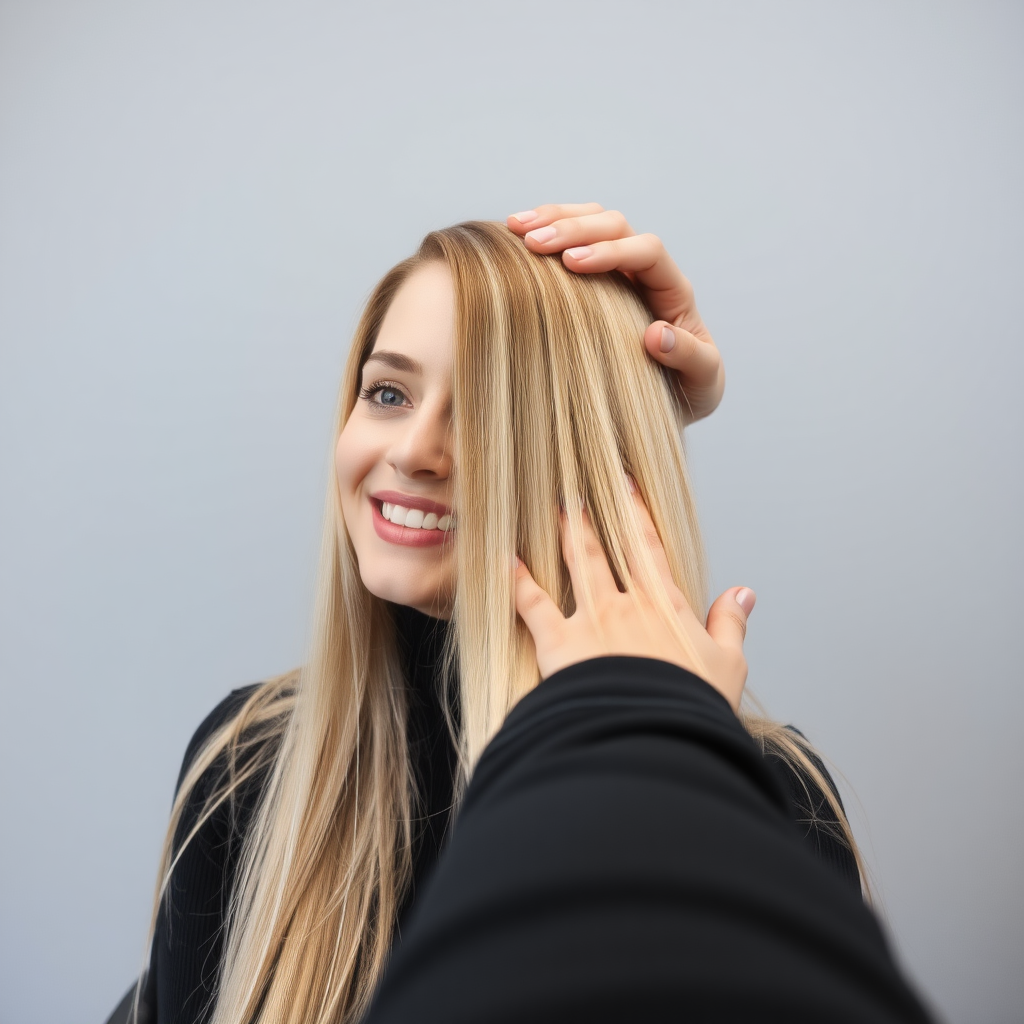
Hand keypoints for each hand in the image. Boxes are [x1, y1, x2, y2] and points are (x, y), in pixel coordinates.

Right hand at [506, 203, 723, 422]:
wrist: (679, 391)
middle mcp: (647, 270)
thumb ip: (689, 357)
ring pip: (591, 220)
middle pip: (614, 224)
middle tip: (532, 243)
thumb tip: (656, 335)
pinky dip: (546, 231)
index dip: (609, 251)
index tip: (571, 264)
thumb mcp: (702, 379)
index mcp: (673, 289)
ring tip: (515, 226)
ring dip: (554, 218)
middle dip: (574, 227)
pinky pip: (573, 240)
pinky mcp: (594, 278)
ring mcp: (620, 269)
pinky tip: (516, 236)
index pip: (647, 251)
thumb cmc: (690, 387)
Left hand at [512, 482, 754, 710]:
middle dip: (590, 518)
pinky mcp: (559, 644)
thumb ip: (730, 624)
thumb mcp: (728, 666)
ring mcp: (591, 620)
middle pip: (605, 549)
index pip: (649, 547)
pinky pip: (533, 605)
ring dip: (565, 537)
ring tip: (554, 512)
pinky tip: (507, 562)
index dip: (637, 512)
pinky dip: (519, 582)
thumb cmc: (692, 708)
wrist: (655, 738)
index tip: (626, 482)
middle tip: (576, 493)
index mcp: (666, 605)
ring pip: (575, 566)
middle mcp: (626, 603)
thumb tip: (743, 593)